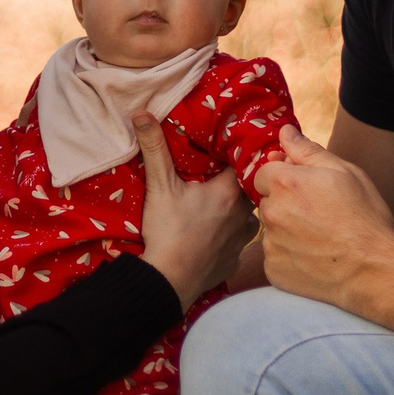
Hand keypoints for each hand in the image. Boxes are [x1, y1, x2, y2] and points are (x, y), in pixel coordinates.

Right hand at [134, 111, 255, 304]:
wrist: (168, 281)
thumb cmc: (168, 231)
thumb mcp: (159, 186)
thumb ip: (155, 148)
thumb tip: (143, 113)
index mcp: (228, 193)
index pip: (246, 164)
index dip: (240, 155)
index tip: (234, 147)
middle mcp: (243, 216)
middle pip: (250, 191)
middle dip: (240, 182)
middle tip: (225, 174)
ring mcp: (240, 242)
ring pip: (249, 218)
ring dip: (239, 212)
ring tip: (222, 207)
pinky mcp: (233, 262)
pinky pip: (239, 245)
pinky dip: (230, 239)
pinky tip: (215, 237)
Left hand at [251, 125, 393, 310]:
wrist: (374, 270)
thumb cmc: (364, 217)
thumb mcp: (343, 172)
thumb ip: (307, 151)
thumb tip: (285, 132)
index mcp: (284, 182)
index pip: (265, 172)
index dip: (286, 179)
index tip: (307, 190)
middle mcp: (271, 212)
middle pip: (267, 201)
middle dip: (285, 204)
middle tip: (318, 214)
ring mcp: (270, 244)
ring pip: (271, 230)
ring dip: (287, 230)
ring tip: (319, 237)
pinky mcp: (273, 270)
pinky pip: (275, 256)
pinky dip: (289, 256)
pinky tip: (314, 257)